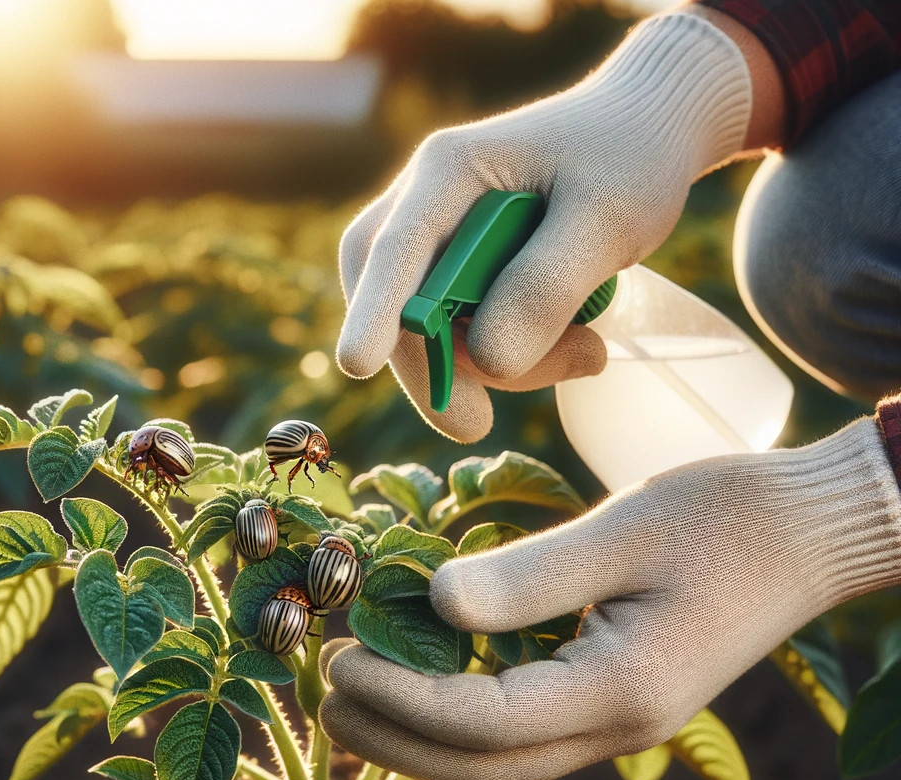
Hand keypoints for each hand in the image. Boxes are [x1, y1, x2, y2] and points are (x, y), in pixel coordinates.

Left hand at [319, 420, 900, 779]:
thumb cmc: (727, 517)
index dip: (401, 701)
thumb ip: (527, 576)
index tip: (338, 661)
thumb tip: (431, 600)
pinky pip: (527, 732)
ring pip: (503, 761)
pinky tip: (424, 683)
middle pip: (484, 767)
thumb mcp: (624, 530)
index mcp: (622, 690)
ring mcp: (622, 720)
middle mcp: (619, 725)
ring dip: (422, 740)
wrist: (810, 533)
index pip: (484, 723)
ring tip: (353, 696)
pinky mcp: (619, 698)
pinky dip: (463, 720)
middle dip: (395, 739)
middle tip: (323, 692)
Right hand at [336, 11, 751, 442]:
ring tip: (586, 353)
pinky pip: (461, 334)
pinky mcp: (462, 274)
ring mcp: (439, 242)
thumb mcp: (608, 217)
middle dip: (432, 367)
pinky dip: (513, 357)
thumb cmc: (629, 158)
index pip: (393, 249)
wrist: (647, 130)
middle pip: (392, 300)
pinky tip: (574, 346)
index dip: (373, 310)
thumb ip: (547, 284)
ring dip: (493, 366)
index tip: (357, 365)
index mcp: (447, 172)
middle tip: (477, 425)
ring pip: (428, 331)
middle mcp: (425, 204)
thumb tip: (487, 362)